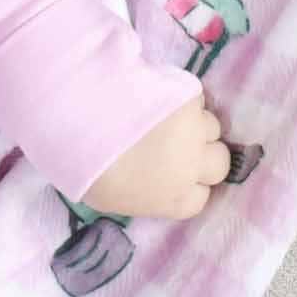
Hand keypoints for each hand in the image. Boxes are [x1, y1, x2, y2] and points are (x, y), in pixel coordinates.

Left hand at [79, 94, 230, 219]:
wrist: (77, 120)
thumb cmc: (82, 165)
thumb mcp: (108, 199)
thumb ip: (141, 195)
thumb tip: (149, 184)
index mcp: (175, 200)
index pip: (202, 196)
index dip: (188, 181)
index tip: (171, 170)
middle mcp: (194, 168)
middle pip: (218, 162)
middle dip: (201, 153)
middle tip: (173, 142)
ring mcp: (194, 131)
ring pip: (211, 127)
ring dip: (194, 124)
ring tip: (163, 117)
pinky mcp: (189, 99)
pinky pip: (196, 99)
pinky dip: (182, 98)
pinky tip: (156, 96)